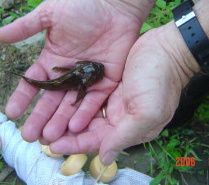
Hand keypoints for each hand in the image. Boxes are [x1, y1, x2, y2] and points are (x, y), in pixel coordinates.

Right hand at [0, 0, 142, 142]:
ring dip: (59, 122)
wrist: (117, 7)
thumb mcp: (50, 13)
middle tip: (29, 136)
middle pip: (50, 101)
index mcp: (52, 61)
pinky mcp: (105, 83)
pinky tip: (74, 127)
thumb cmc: (84, 8)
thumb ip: (26, 26)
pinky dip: (83, 114)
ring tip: (48, 138)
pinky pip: (93, 101)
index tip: (11, 113)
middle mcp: (67, 75)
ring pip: (70, 106)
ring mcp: (86, 81)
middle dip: (39, 118)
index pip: (34, 83)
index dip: (22, 98)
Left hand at [47, 22, 199, 164]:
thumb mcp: (146, 111)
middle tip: (42, 135)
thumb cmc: (159, 80)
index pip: (99, 142)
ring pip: (86, 114)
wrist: (167, 48)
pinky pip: (89, 97)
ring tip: (45, 121)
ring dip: (66, 118)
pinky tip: (60, 101)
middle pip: (89, 130)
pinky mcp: (110, 85)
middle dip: (66, 134)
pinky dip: (75, 101)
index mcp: (131, 128)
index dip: (75, 145)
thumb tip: (105, 159)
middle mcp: (121, 118)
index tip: (53, 146)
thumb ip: (125, 135)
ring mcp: (114, 101)